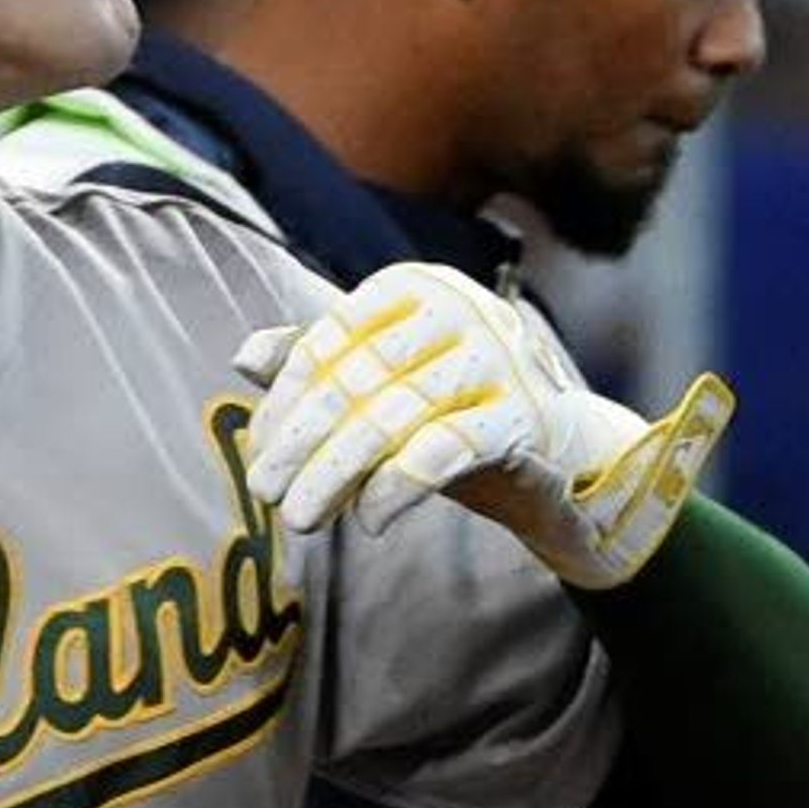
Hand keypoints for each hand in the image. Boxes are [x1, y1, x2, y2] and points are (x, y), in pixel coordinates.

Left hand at [233, 261, 732, 589]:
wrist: (565, 460)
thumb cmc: (459, 412)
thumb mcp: (386, 385)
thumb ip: (321, 363)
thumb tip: (243, 356)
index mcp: (418, 287)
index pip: (331, 342)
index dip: (287, 402)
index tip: (258, 453)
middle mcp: (460, 309)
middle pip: (357, 381)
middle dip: (303, 443)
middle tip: (265, 493)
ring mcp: (497, 360)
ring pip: (393, 417)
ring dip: (336, 474)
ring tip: (300, 520)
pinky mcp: (523, 417)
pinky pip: (447, 448)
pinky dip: (400, 485)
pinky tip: (369, 520)